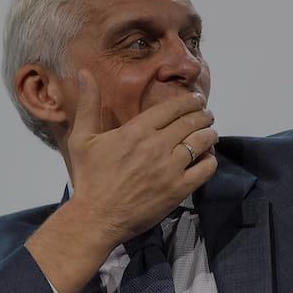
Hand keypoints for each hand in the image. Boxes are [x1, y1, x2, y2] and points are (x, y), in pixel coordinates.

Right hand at [67, 70, 217, 243]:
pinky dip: (210, 160)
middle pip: (191, 121)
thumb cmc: (88, 178)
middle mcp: (156, 146)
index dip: (190, 101)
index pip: (173, 107)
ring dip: (210, 134)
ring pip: (202, 142)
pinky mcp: (178, 189)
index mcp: (136, 131)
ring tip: (210, 132)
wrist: (96, 218)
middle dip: (204, 115)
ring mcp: (170, 169)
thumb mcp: (82, 138)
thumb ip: (89, 104)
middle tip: (207, 114)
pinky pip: (205, 169)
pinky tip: (207, 158)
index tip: (196, 100)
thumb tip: (85, 73)